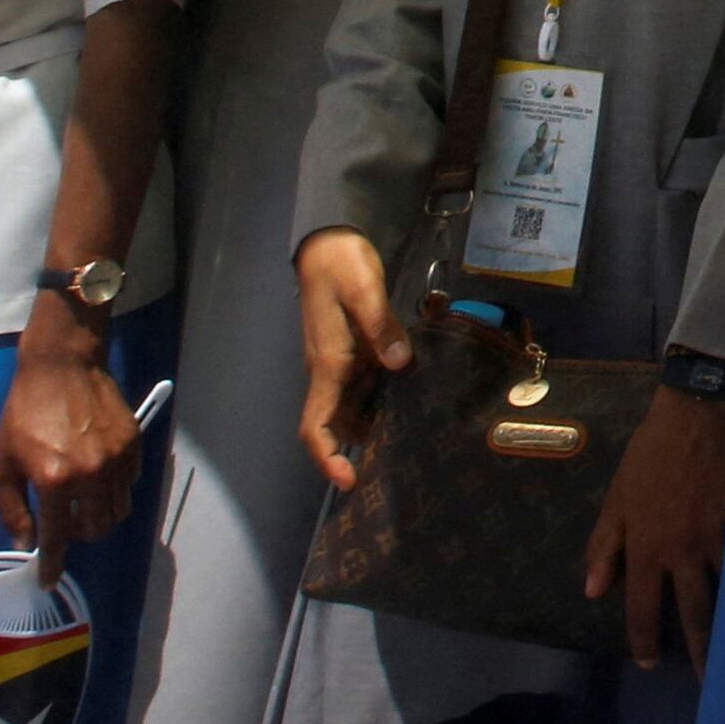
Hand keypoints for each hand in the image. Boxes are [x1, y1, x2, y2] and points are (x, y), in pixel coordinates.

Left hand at [0, 329, 155, 581]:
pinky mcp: (134, 444)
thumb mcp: (2, 463)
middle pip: (97, 529)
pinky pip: (130, 484)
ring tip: (83, 501)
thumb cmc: (23, 413)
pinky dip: (114, 491)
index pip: (57, 537)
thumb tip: (27, 543)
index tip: (48, 581)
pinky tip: (98, 475)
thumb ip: (12, 508)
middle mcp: (91, 474)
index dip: (52, 564)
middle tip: (66, 523)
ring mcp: (117, 459)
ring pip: (118, 511)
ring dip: (99, 516)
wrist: (61, 367)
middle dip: (80, 536)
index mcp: (54, 480)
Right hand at [295, 229, 404, 492]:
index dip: (326, 457)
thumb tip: (398, 363)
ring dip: (370, 426)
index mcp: (327, 364)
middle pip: (335, 426)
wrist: (327, 244)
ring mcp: (339, 362)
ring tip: (410, 434)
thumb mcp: (364, 288)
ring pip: (349, 410)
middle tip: (398, 460)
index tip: (348, 479)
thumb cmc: (341, 263)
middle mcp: (329, 371)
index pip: (314, 425)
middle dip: (356, 449)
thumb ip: (380, 325)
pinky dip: (380, 401)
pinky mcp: (351, 352)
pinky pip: (362, 388)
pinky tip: (409, 399)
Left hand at [587, 385, 724, 669]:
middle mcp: (682, 552)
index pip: (642, 607)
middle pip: (692, 613)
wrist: (698, 412)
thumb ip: (604, 545)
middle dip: (699, 650)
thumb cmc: (651, 454)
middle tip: (707, 680)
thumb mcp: (617, 497)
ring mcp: (718, 539)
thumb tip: (592, 591)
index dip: (643, 639)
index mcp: (646, 547)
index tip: (648, 662)